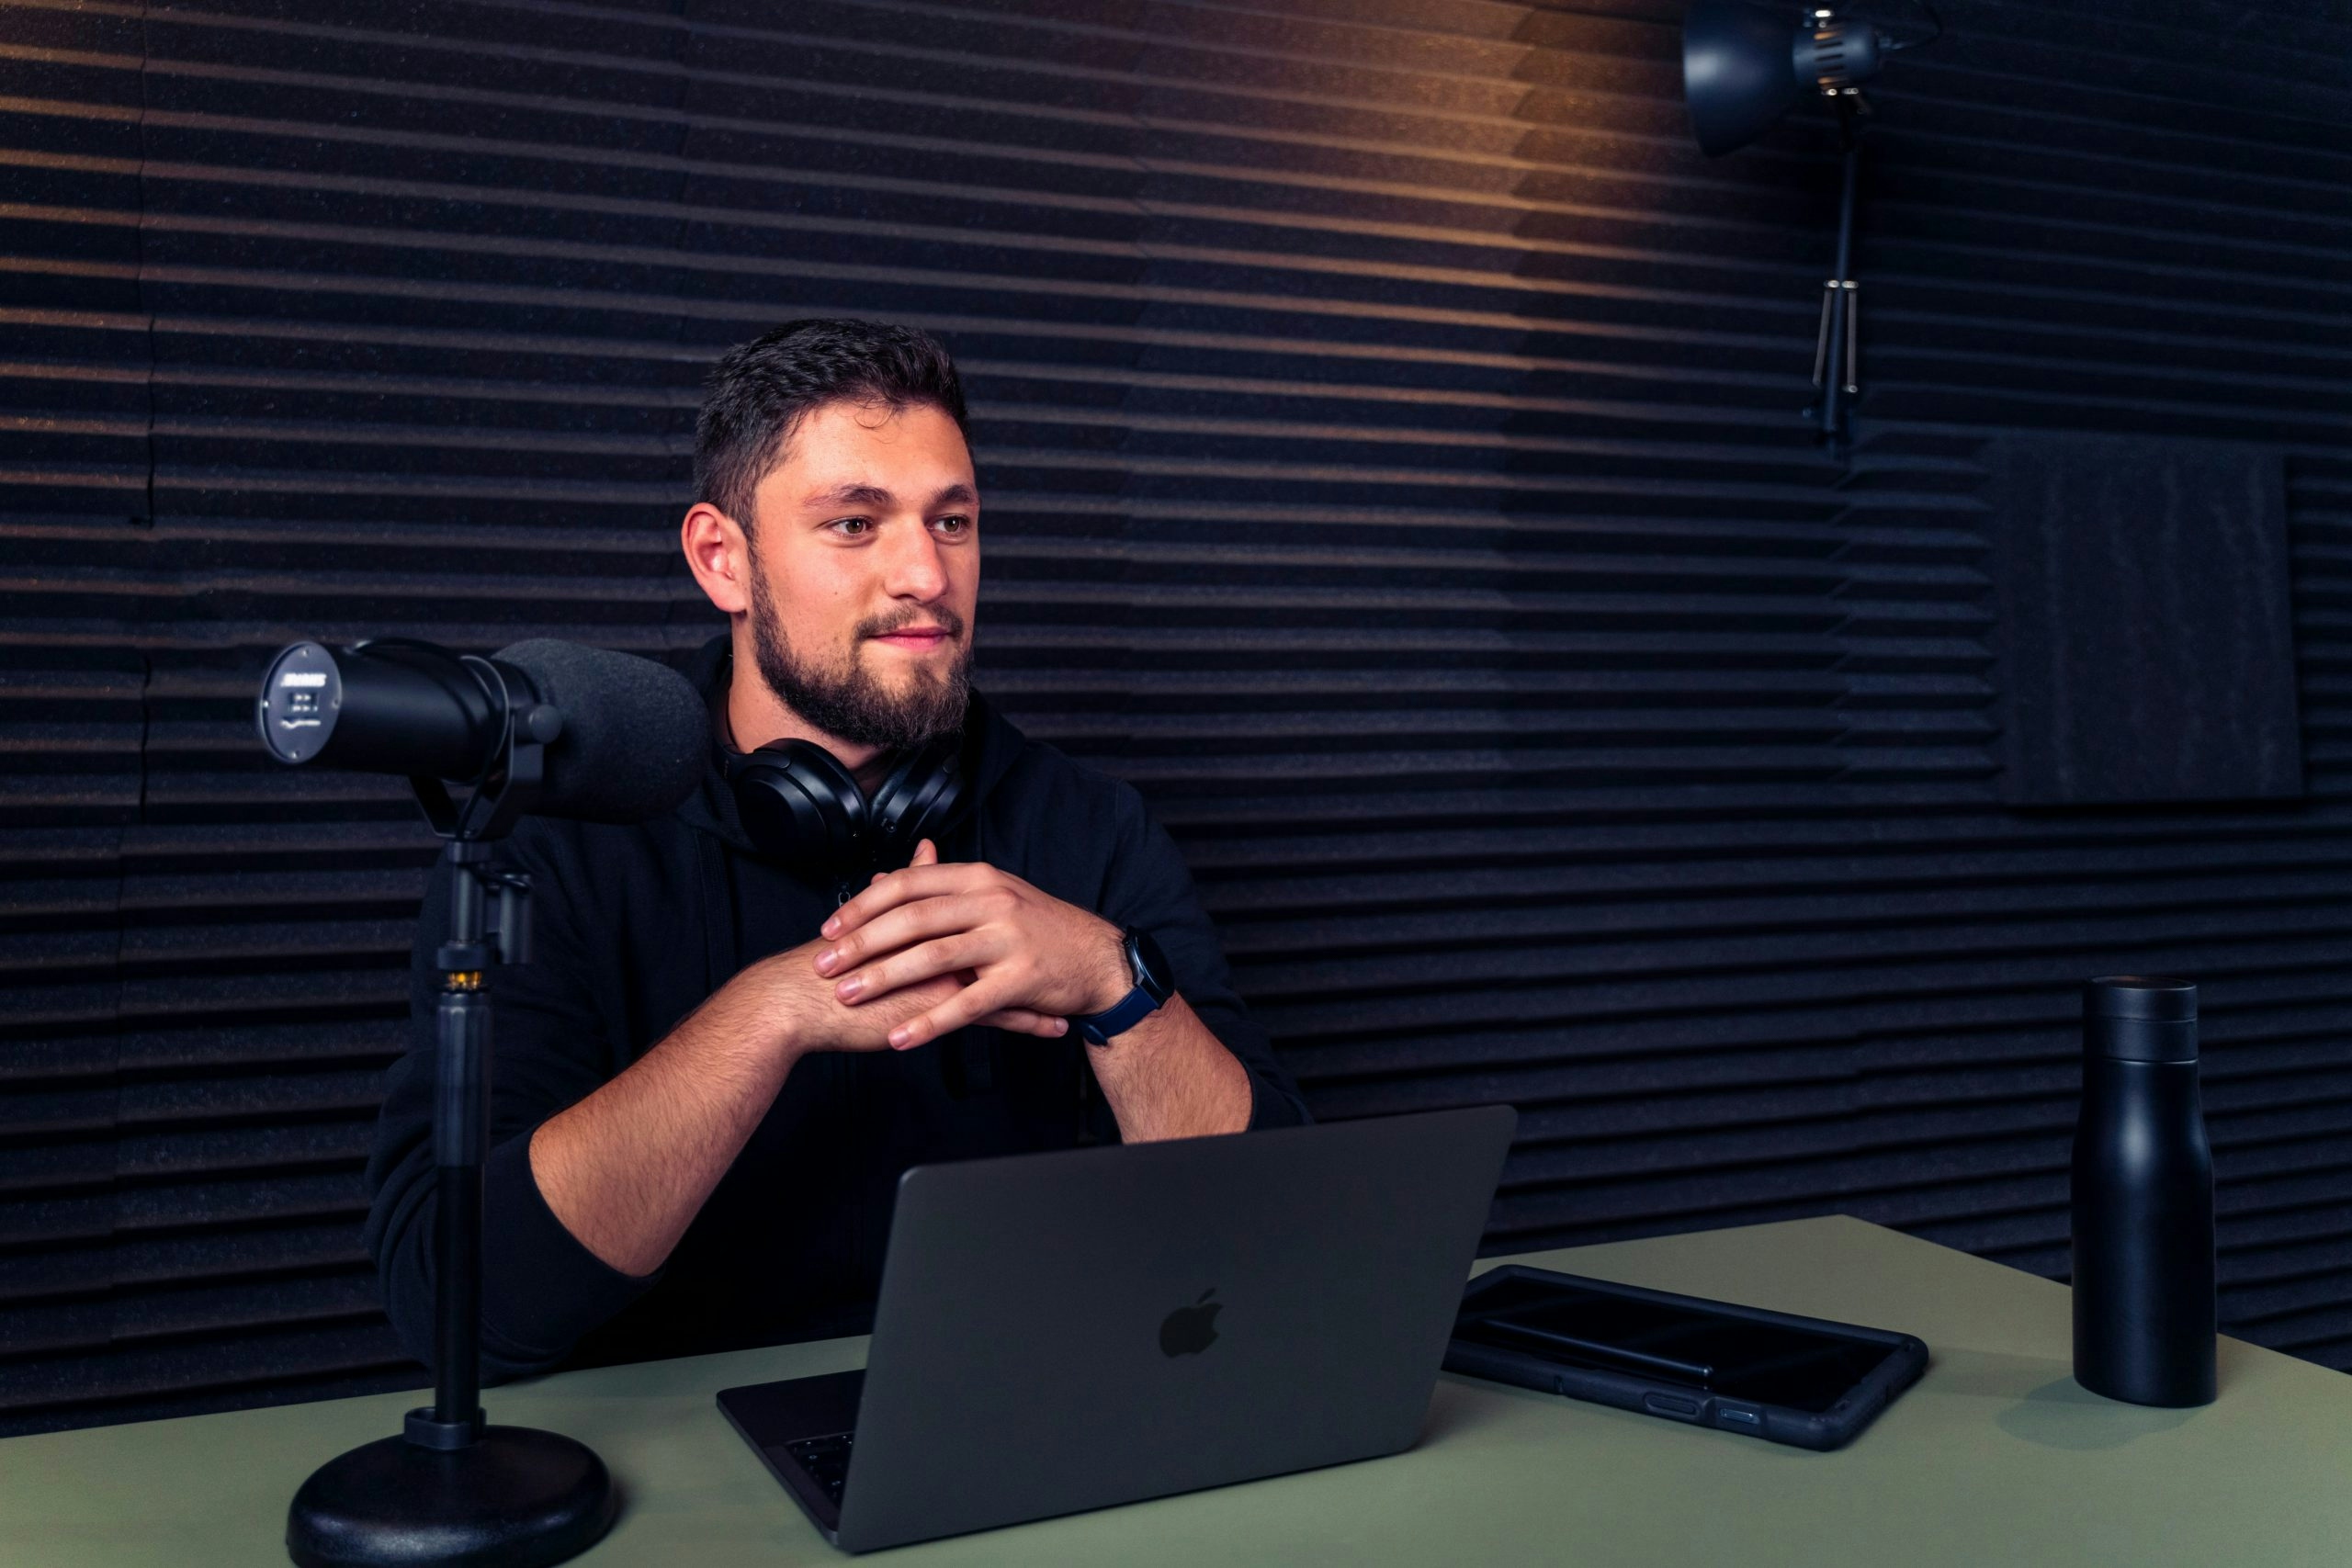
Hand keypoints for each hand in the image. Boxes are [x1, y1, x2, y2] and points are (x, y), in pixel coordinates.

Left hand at [813, 841, 1131, 1050]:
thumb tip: (879, 881)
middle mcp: (992, 901)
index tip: (828, 928)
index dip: (862, 906)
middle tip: (823, 966)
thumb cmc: (1038, 928)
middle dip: (861, 944)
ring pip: (933, 957)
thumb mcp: (990, 896)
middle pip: (911, 919)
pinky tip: (901, 1036)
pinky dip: (929, 1021)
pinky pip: (966, 1004)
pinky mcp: (1021, 978)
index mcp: (978, 878)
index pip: (908, 884)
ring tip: (848, 996)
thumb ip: (936, 890)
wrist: (1098, 957)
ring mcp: (1008, 939)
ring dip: (884, 978)